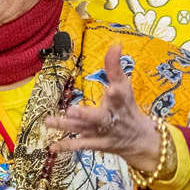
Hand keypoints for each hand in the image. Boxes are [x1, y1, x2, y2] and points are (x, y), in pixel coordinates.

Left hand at [45, 43, 160, 171]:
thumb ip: (115, 66)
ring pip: (83, 130)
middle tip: (72, 110)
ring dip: (67, 126)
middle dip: (87, 115)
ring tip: (49, 121)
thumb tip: (116, 43)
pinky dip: (66, 145)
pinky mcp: (95, 144)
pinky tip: (51, 146)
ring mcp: (102, 133)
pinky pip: (79, 145)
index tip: (113, 88)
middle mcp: (111, 118)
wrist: (140, 139)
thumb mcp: (124, 86)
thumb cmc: (127, 107)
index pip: (120, 94)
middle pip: (100, 118)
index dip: (117, 91)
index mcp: (120, 102)